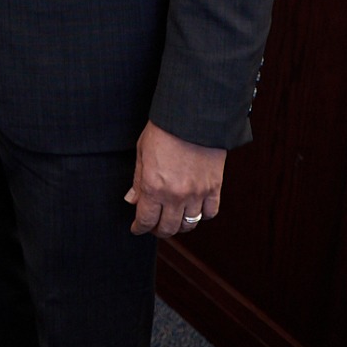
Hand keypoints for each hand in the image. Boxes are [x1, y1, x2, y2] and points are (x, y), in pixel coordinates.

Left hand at [125, 121, 225, 237]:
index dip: (140, 228)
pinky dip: (202, 215)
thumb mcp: (142, 152)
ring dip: (179, 226)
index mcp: (153, 186)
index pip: (146, 220)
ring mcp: (197, 193)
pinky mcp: (214, 187)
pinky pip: (210, 213)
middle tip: (154, 226)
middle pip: (168, 228)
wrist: (193, 116)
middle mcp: (175, 195)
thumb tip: (132, 200)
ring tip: (174, 220)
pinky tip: (194, 210)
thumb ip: (137, 180)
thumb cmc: (164, 130)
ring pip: (189, 224)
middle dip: (158, 230)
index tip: (137, 228)